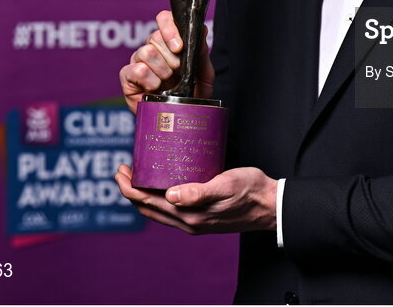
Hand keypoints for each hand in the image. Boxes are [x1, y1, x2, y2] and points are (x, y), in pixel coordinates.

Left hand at [114, 164, 277, 234]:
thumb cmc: (251, 191)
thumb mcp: (226, 185)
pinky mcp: (201, 218)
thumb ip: (199, 192)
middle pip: (148, 208)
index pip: (148, 202)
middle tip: (124, 169)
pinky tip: (163, 186)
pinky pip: (170, 211)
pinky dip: (158, 200)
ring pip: (158, 211)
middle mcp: (188, 221)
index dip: (130, 187)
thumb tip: (170, 195)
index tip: (121, 170)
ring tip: (137, 177)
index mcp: (190, 214)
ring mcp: (194, 222)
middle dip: (131, 190)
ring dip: (143, 196)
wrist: (270, 206)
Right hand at [118, 10, 214, 113]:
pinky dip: (150, 81)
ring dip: (162, 70)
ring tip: (167, 82)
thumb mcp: (203, 73)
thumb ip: (201, 51)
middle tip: (177, 72)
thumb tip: (201, 29)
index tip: (179, 47)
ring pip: (147, 52)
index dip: (169, 28)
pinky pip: (137, 70)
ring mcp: (138, 61)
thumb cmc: (191, 94)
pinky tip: (155, 88)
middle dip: (171, 58)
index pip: (164, 19)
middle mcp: (152, 48)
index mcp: (169, 42)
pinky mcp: (127, 77)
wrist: (181, 118)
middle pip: (155, 37)